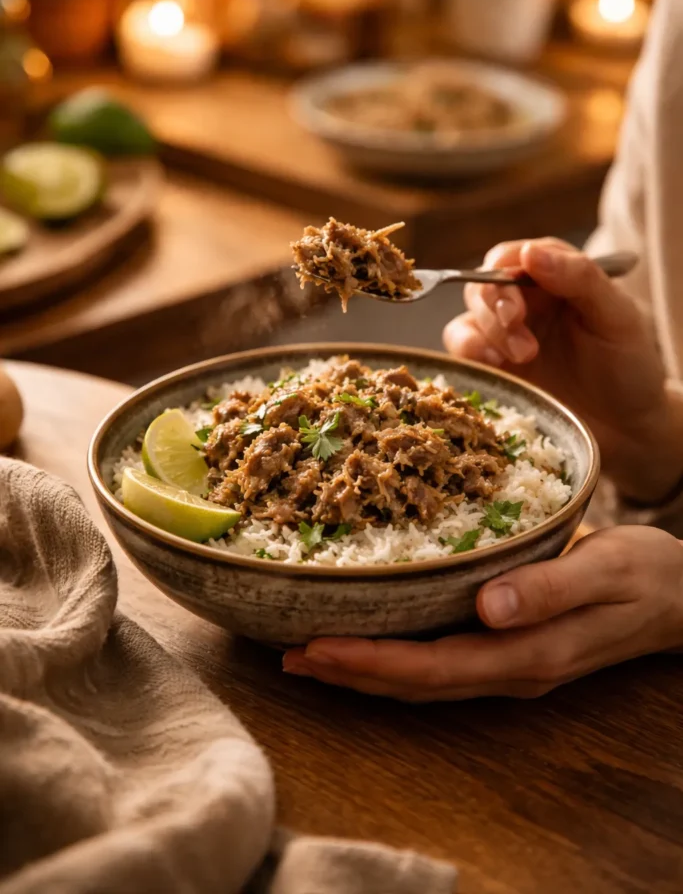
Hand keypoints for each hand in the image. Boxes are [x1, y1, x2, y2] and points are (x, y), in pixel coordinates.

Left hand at [283, 528, 682, 701]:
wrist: (682, 596)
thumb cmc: (647, 576)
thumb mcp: (607, 573)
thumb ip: (550, 589)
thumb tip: (487, 607)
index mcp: (529, 654)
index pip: (434, 668)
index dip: (371, 661)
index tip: (314, 645)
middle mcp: (512, 668)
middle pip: (416, 683)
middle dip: (350, 672)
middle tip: (287, 655)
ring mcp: (510, 663)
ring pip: (424, 678)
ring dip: (365, 669)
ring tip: (308, 654)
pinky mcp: (510, 646)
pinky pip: (440, 661)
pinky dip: (396, 654)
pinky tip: (370, 637)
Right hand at [443, 238, 682, 502]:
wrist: (628, 427)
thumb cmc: (629, 365)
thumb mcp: (618, 316)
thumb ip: (580, 278)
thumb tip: (531, 252)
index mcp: (553, 277)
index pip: (510, 258)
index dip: (502, 273)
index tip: (517, 301)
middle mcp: (524, 303)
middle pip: (481, 288)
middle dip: (496, 309)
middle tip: (522, 335)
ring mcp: (504, 339)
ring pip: (467, 321)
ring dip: (485, 335)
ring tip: (523, 357)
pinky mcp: (494, 373)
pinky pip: (462, 356)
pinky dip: (470, 357)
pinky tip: (497, 368)